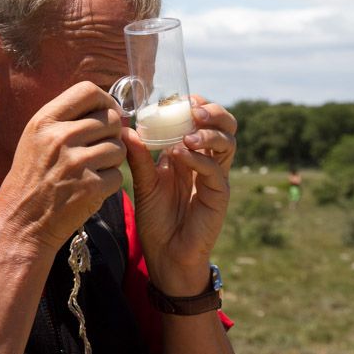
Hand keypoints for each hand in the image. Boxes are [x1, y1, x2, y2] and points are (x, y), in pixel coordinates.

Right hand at [0, 81, 125, 252]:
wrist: (20, 224)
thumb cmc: (31, 181)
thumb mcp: (35, 140)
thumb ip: (66, 120)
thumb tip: (109, 108)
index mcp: (44, 121)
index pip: (88, 90)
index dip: (105, 100)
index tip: (107, 114)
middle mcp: (60, 137)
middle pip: (111, 119)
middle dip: (112, 134)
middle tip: (98, 150)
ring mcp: (76, 163)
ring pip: (119, 147)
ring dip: (112, 160)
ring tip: (92, 171)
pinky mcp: (90, 187)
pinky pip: (118, 175)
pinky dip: (109, 184)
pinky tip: (91, 189)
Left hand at [122, 95, 236, 295]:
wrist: (165, 255)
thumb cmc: (156, 220)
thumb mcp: (143, 183)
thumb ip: (139, 157)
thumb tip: (126, 129)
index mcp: (190, 154)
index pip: (203, 120)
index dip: (196, 105)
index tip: (179, 98)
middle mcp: (206, 161)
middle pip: (225, 126)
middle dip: (213, 112)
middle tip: (193, 109)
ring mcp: (215, 177)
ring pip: (228, 143)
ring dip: (209, 133)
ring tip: (187, 134)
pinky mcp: (218, 195)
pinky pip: (216, 170)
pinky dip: (199, 159)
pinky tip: (181, 155)